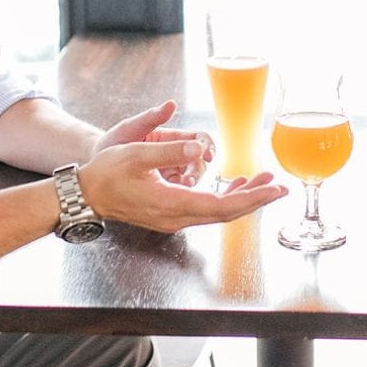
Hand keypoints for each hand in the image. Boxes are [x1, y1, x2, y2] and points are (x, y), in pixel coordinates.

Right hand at [78, 139, 286, 232]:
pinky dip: (224, 198)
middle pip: (225, 213)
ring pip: (217, 212)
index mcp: (172, 203)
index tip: (274, 190)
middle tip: (280, 186)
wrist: (87, 194)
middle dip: (255, 199)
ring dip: (241, 197)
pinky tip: (233, 185)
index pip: (222, 207)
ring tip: (263, 182)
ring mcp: (174, 218)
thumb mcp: (136, 153)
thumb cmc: (108, 173)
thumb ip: (169, 151)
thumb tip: (201, 148)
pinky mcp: (170, 214)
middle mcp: (177, 217)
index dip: (252, 199)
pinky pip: (205, 209)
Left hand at [96, 101, 214, 186]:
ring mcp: (168, 173)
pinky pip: (178, 193)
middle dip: (198, 169)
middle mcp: (172, 155)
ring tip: (179, 187)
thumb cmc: (112, 143)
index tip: (207, 153)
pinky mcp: (162, 189)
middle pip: (198, 161)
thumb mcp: (130, 129)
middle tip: (188, 178)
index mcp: (169, 138)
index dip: (206, 145)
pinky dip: (179, 195)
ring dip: (189, 184)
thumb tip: (171, 104)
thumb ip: (150, 118)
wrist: (94, 167)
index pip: (198, 139)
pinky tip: (172, 197)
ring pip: (190, 178)